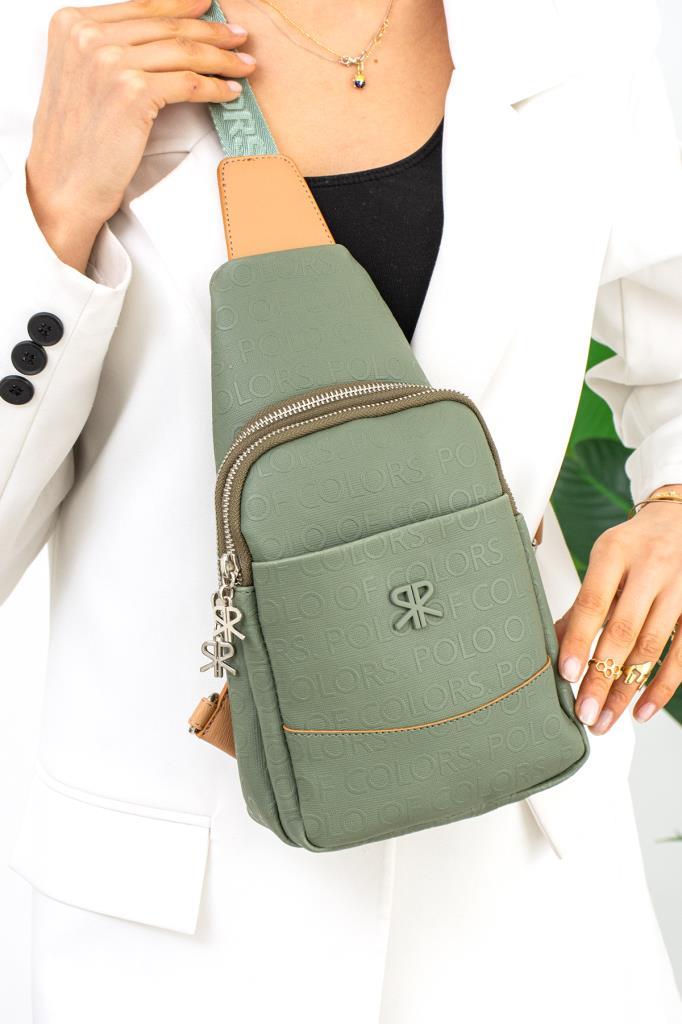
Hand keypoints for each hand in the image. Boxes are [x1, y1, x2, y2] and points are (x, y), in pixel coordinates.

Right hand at [26, 0, 254, 271]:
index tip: (209, 7)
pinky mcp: (133, 92)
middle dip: (210, 29)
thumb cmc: (75, 140)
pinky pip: (188, 83)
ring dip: (221, 58)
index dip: (182, 5)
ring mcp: (110, 61)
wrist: (63, 183)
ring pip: (183, 52)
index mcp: (73, 23)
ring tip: (244, 64)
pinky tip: (231, 91)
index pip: (141, 7)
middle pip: (166, 26)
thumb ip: (108, 48)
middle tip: (240, 35)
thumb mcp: (81, 76)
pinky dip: (215, 87)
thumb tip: (159, 35)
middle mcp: (88, 35)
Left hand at [555, 485, 681, 734]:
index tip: (566, 674)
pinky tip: (642, 710)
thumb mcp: (604, 559)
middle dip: (602, 676)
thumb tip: (553, 647)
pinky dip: (662, 686)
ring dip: (627, 690)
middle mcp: (650, 569)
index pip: (593, 602)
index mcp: (615, 552)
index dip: (579, 640)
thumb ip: (583, 602)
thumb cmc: (634, 545)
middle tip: (585, 713)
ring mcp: (679, 588)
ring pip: (651, 648)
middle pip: (623, 631)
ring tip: (606, 719)